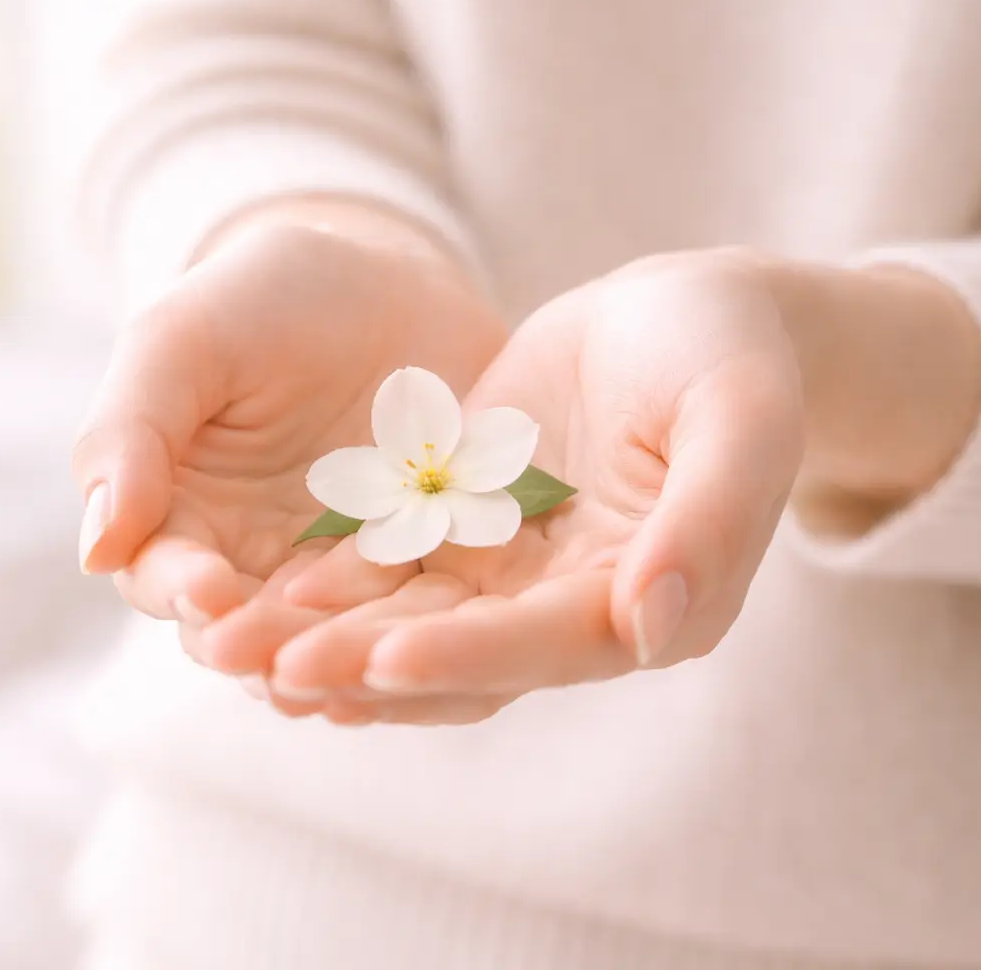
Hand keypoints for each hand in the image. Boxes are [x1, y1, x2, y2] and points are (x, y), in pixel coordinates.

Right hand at [73, 203, 506, 640]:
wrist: (387, 275)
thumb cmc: (261, 298)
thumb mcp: (181, 340)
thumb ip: (129, 433)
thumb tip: (94, 549)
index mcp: (179, 518)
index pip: (166, 575)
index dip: (182, 590)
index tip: (207, 593)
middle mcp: (254, 564)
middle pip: (248, 629)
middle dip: (262, 647)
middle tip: (278, 664)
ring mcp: (341, 573)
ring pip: (334, 638)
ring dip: (341, 662)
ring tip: (357, 673)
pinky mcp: (422, 566)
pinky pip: (419, 613)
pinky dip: (421, 636)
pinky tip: (434, 649)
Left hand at [225, 249, 980, 724]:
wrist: (693, 312)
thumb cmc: (733, 355)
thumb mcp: (742, 418)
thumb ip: (712, 521)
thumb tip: (650, 630)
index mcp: (656, 602)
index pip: (552, 644)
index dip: (470, 654)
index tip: (383, 659)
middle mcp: (579, 609)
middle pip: (466, 651)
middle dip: (368, 663)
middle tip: (272, 667)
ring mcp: (520, 573)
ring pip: (416, 620)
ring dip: (332, 638)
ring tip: (238, 644)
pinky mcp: (474, 530)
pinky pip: (398, 566)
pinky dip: (337, 583)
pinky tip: (263, 587)